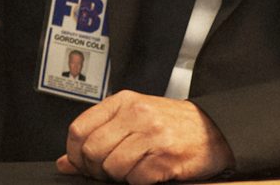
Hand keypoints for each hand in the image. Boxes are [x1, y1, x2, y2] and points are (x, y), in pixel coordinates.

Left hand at [56, 90, 233, 183]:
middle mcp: (136, 114)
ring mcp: (152, 135)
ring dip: (119, 177)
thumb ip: (99, 135)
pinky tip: (149, 173)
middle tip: (108, 171)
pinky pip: (136, 179)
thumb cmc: (172, 124)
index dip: (75, 154)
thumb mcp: (132, 119)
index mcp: (123, 102)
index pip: (79, 129)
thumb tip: (66, 163)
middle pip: (93, 151)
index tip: (81, 163)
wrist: (213, 129)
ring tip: (133, 170)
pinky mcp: (166, 157)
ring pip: (112, 167)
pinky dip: (139, 182)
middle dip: (96, 169)